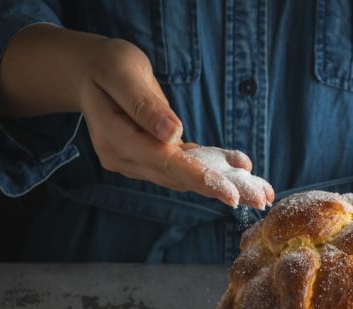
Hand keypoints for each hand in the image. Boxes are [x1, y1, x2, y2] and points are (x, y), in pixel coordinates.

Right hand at [0, 25, 272, 208]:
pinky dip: (214, 169)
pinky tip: (242, 168)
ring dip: (224, 183)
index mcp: (116, 138)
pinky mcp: (150, 158)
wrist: (91, 71)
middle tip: (261, 199)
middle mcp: (125, 159)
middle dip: (223, 188)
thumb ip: (145, 105)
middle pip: (180, 177)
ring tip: (261, 191)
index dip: (200, 178)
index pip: (164, 162)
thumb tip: (173, 134)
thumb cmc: (107, 65)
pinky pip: (185, 166)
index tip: (231, 194)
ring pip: (186, 177)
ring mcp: (136, 162)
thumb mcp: (124, 73)